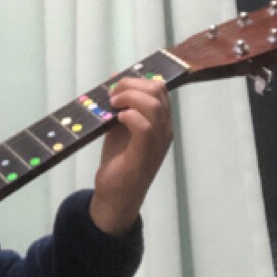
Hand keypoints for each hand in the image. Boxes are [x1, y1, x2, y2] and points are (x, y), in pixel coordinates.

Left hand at [89, 77, 172, 235]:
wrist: (115, 197)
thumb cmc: (119, 162)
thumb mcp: (119, 128)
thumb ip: (121, 106)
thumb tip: (114, 79)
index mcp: (162, 122)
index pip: (160, 88)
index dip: (137, 80)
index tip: (115, 86)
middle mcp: (165, 130)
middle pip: (158, 91)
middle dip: (131, 85)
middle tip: (112, 96)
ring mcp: (157, 143)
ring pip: (153, 105)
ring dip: (128, 98)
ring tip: (112, 105)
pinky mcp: (145, 155)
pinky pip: (144, 126)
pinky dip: (129, 116)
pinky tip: (117, 119)